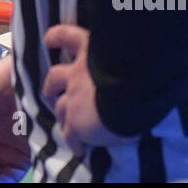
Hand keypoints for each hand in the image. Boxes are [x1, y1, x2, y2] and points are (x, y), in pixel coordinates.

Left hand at [42, 24, 131, 151]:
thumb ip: (125, 60)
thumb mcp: (130, 57)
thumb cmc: (139, 71)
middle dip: (51, 84)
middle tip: (49, 91)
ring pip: (60, 108)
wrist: (131, 95)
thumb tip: (137, 63)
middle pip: (55, 77)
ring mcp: (73, 99)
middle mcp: (77, 74)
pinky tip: (79, 150)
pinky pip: (70, 136)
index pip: (69, 37)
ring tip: (64, 122)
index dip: (57, 37)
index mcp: (90, 53)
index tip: (49, 40)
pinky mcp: (75, 124)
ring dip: (62, 114)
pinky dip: (74, 143)